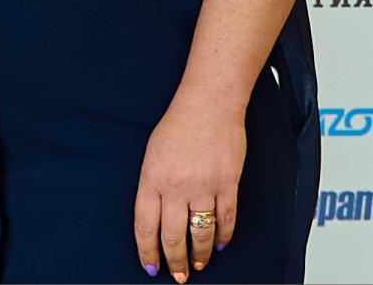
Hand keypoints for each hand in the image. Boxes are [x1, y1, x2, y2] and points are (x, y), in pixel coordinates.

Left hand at [134, 88, 242, 281]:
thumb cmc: (177, 126)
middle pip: (173, 236)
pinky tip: (219, 244)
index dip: (148, 251)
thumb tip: (156, 218)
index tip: (150, 267)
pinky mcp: (227, 184)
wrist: (208, 105)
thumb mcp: (152, 155)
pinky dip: (223, 236)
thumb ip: (153, 186)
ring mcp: (203, 187)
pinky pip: (225, 219)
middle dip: (174, 261)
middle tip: (177, 276)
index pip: (145, 225)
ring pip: (201, 234)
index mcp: (151, 179)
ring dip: (199, 255)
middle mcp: (175, 186)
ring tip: (197, 266)